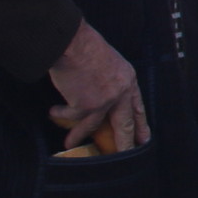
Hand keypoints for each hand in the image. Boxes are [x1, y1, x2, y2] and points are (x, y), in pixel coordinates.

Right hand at [48, 20, 146, 151]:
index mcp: (128, 79)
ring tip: (70, 144)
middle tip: (127, 155)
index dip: (140, 123)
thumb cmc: (85, 45)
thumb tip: (101, 93)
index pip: (137, 106)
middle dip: (126, 142)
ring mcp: (104, 101)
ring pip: (94, 127)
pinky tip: (53, 112)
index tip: (144, 138)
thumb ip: (109, 79)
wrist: (72, 42)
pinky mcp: (86, 105)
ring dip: (79, 135)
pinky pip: (70, 117)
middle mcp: (121, 92)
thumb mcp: (108, 60)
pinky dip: (60, 115)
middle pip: (125, 124)